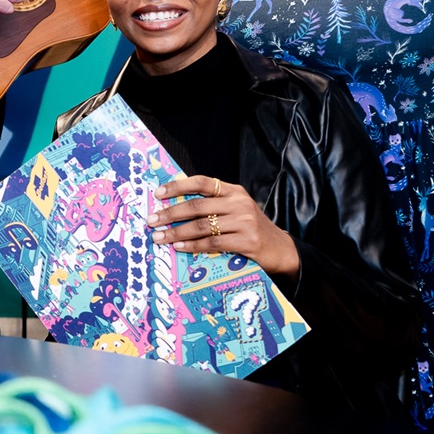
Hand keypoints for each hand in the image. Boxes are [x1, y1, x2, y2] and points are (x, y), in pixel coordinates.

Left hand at [146, 176, 300, 279]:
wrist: (281, 250)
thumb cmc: (251, 229)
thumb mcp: (236, 210)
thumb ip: (213, 206)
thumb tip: (175, 207)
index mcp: (234, 191)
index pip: (202, 183)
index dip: (178, 186)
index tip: (158, 194)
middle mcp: (239, 203)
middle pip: (197, 206)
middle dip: (170, 214)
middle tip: (152, 221)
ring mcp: (244, 222)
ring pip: (202, 226)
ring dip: (176, 232)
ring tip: (159, 237)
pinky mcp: (247, 241)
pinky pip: (212, 243)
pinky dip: (192, 246)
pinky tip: (179, 248)